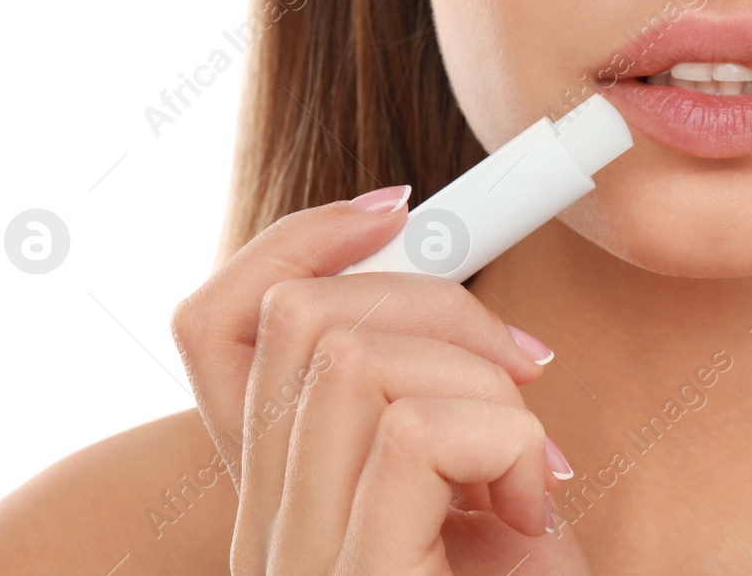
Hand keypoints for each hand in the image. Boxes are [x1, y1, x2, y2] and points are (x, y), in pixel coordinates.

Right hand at [170, 187, 592, 573]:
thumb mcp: (484, 488)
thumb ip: (442, 400)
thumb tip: (449, 286)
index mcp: (287, 487)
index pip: (221, 322)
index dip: (305, 238)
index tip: (406, 210)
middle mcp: (267, 522)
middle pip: (297, 317)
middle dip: (434, 300)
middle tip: (525, 364)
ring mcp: (297, 558)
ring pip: (352, 360)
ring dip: (480, 383)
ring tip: (529, 463)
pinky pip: (411, 434)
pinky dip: (503, 441)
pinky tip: (530, 508)